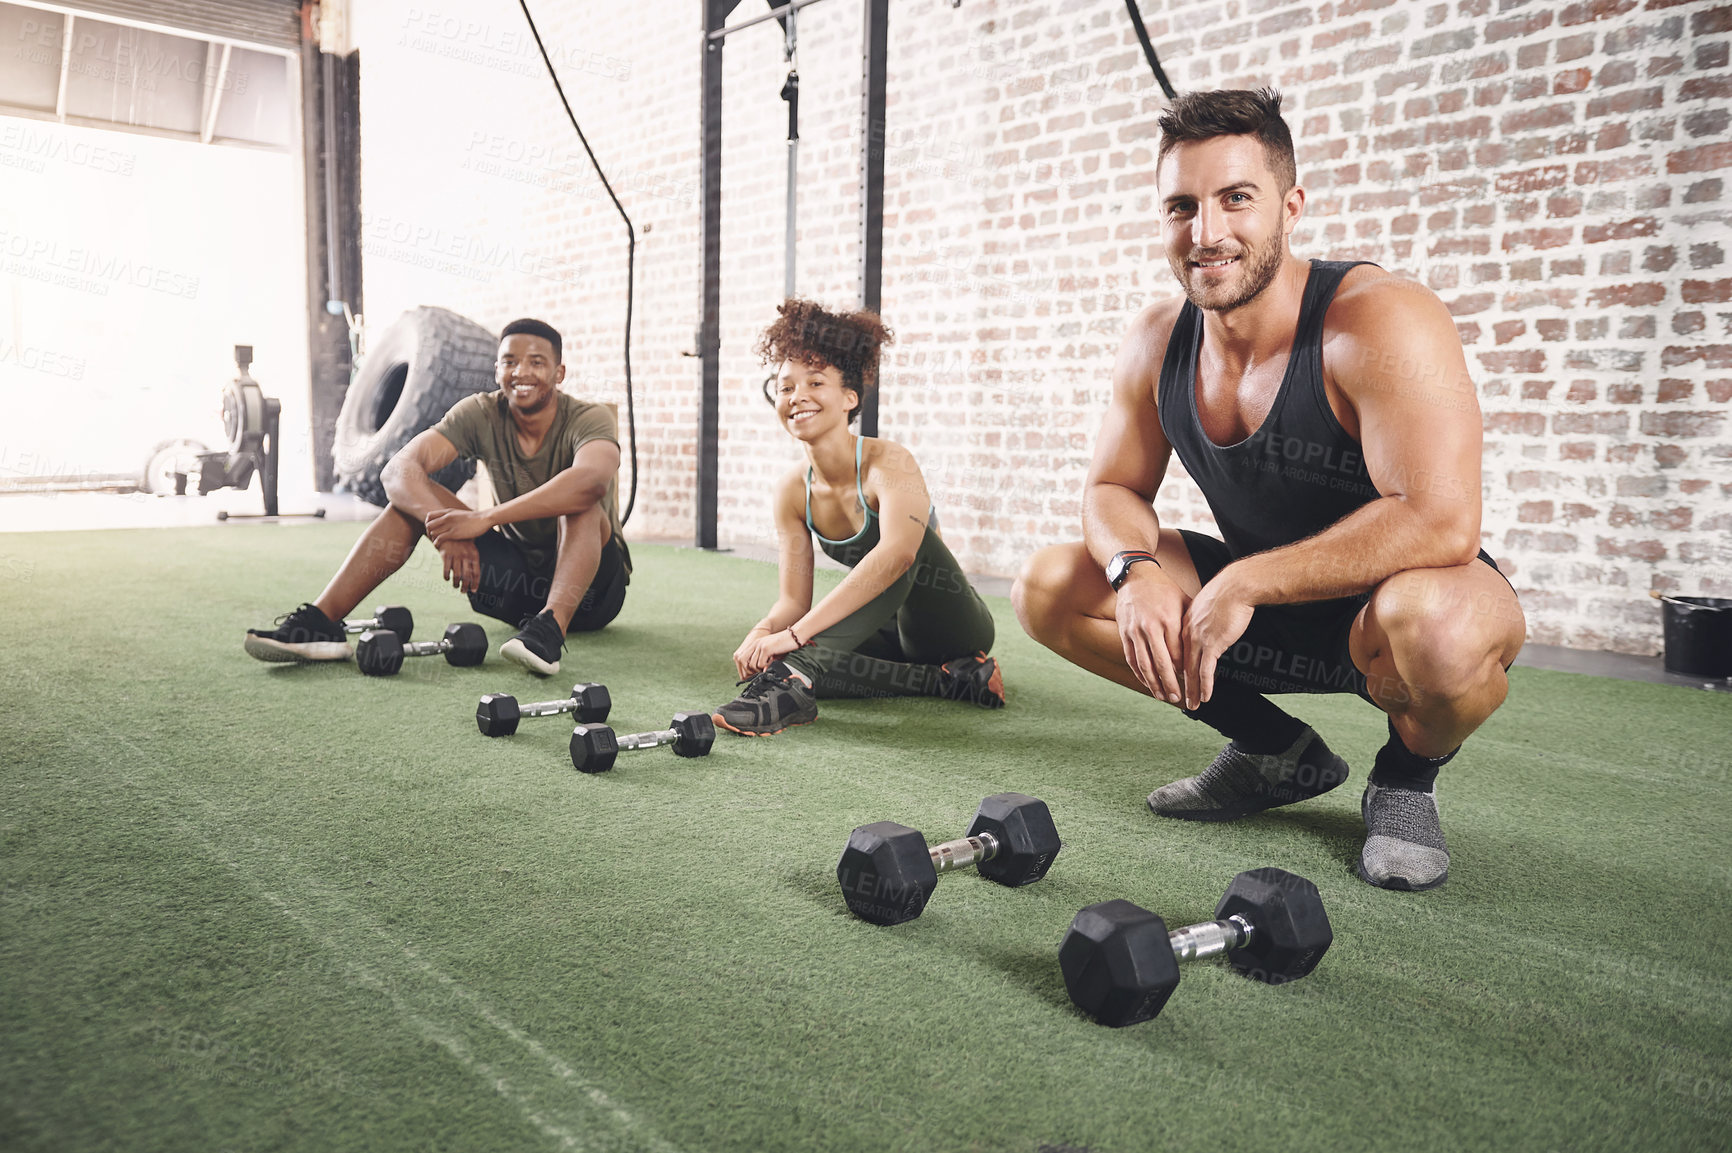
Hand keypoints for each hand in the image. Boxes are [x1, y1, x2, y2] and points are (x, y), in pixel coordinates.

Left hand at [424, 507, 490, 544]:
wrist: (483, 519)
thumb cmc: (474, 519)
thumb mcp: (460, 514)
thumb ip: (452, 517)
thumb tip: (449, 521)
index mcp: (447, 512)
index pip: (429, 516)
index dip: (427, 523)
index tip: (432, 530)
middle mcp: (446, 517)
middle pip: (428, 525)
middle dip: (428, 533)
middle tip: (432, 539)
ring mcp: (450, 525)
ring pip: (433, 532)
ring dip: (432, 539)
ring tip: (435, 544)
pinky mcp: (454, 533)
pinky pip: (439, 538)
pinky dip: (436, 543)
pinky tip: (438, 546)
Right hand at [436, 538, 481, 593]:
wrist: (450, 531)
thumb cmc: (462, 543)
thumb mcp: (470, 550)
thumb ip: (471, 563)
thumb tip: (472, 579)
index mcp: (474, 555)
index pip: (476, 573)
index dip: (475, 583)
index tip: (473, 590)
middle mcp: (466, 556)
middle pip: (467, 576)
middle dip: (465, 586)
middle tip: (463, 591)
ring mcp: (456, 555)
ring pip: (457, 575)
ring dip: (456, 583)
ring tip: (456, 586)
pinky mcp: (445, 555)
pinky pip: (446, 570)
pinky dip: (447, 577)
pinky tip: (447, 579)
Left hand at [738, 628, 802, 678]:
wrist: (795, 636)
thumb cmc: (785, 645)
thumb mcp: (770, 651)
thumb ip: (762, 659)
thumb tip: (758, 672)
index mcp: (754, 644)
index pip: (742, 658)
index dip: (746, 668)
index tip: (753, 674)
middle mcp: (755, 644)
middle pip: (743, 662)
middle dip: (750, 671)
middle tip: (761, 673)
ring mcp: (760, 645)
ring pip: (752, 665)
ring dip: (760, 669)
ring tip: (769, 666)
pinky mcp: (766, 649)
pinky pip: (761, 664)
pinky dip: (766, 667)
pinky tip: (773, 662)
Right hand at [1115, 566, 1188, 703]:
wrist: (1135, 576)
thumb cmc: (1163, 589)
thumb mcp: (1183, 602)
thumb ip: (1190, 624)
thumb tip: (1205, 644)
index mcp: (1168, 620)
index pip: (1177, 654)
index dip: (1184, 671)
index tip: (1191, 681)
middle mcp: (1150, 627)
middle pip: (1162, 663)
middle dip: (1170, 684)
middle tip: (1177, 698)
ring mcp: (1135, 631)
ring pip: (1144, 664)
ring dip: (1153, 683)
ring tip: (1162, 696)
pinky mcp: (1124, 633)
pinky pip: (1131, 658)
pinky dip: (1139, 673)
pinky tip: (1147, 683)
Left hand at [1181, 567, 1255, 709]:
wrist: (1237, 586)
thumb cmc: (1227, 593)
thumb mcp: (1209, 608)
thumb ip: (1204, 621)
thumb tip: (1208, 629)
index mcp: (1185, 624)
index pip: (1177, 651)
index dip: (1175, 668)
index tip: (1175, 679)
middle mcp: (1188, 634)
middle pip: (1180, 665)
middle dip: (1179, 685)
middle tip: (1178, 698)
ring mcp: (1199, 640)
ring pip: (1191, 671)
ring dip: (1192, 691)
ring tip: (1192, 705)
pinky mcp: (1213, 644)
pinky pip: (1206, 671)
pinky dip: (1205, 686)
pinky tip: (1206, 696)